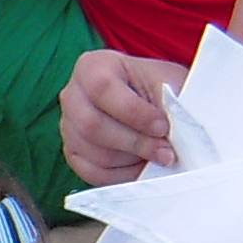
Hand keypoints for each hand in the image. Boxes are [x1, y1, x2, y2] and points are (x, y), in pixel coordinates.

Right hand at [58, 51, 187, 186]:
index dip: (134, 112)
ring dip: (132, 160)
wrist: (155, 102)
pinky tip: (142, 165)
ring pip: (95, 153)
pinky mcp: (73, 153)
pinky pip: (93, 173)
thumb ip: (168, 104)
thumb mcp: (169, 84)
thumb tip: (174, 138)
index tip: (163, 126)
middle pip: (92, 126)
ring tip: (157, 155)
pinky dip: (122, 175)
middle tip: (165, 151)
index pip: (102, 89)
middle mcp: (72, 95)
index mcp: (93, 67)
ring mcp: (68, 126)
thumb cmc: (161, 88)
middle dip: (135, 142)